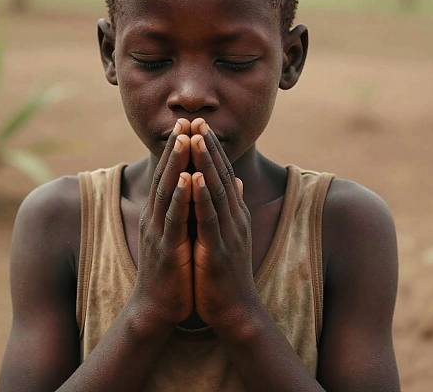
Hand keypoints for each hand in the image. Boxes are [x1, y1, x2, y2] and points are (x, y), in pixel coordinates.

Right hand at [130, 118, 193, 327]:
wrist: (158, 308)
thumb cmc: (173, 270)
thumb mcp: (182, 236)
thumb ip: (189, 211)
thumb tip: (202, 189)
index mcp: (164, 214)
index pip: (171, 175)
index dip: (179, 150)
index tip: (189, 125)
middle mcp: (157, 218)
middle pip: (167, 176)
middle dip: (176, 148)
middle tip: (184, 120)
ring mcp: (160, 232)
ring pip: (168, 192)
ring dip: (176, 164)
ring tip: (184, 139)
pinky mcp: (167, 250)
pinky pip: (174, 219)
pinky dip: (180, 197)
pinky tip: (186, 178)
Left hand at [189, 118, 260, 329]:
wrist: (235, 311)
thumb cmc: (227, 271)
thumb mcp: (230, 234)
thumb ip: (232, 206)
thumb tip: (237, 181)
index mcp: (233, 214)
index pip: (222, 174)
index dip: (212, 149)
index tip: (201, 125)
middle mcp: (233, 218)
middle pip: (220, 176)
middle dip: (209, 147)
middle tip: (198, 120)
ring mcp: (228, 233)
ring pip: (215, 192)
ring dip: (206, 164)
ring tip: (196, 138)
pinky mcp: (218, 251)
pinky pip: (209, 219)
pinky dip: (202, 197)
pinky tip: (195, 178)